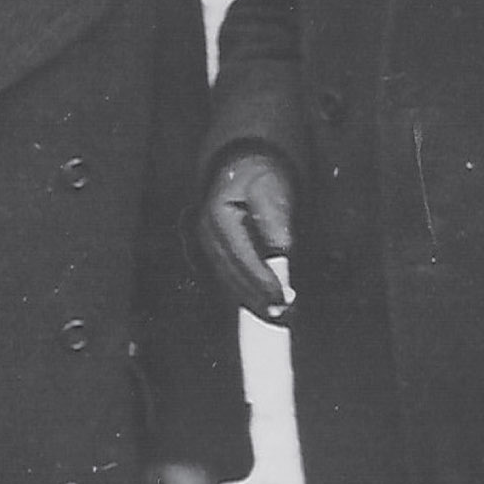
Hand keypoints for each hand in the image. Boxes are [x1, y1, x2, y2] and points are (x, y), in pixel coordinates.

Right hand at [200, 150, 294, 322]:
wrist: (242, 168)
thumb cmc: (260, 179)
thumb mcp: (272, 190)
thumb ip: (275, 220)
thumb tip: (280, 250)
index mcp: (217, 215)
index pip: (241, 258)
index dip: (261, 282)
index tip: (281, 299)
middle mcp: (204, 232)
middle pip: (230, 275)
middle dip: (255, 299)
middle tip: (281, 315)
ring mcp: (202, 244)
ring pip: (225, 281)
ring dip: (248, 300)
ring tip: (275, 314)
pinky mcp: (208, 253)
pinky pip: (223, 279)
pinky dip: (241, 293)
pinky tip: (259, 304)